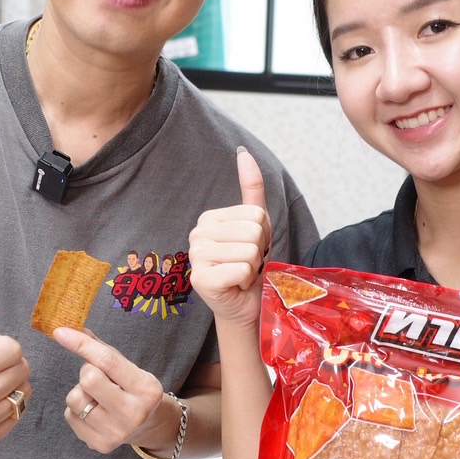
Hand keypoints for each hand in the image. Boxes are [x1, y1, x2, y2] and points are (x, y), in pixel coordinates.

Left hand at [52, 325, 170, 455]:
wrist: (148, 426)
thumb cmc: (134, 390)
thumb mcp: (128, 368)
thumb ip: (102, 351)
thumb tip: (73, 329)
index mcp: (146, 388)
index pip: (108, 361)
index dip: (81, 344)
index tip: (60, 332)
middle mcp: (134, 413)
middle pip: (88, 379)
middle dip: (88, 372)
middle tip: (98, 377)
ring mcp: (116, 432)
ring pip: (75, 398)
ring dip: (80, 392)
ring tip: (97, 397)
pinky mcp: (100, 444)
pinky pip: (70, 416)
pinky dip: (77, 410)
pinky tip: (94, 412)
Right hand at [188, 147, 271, 329]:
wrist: (243, 306)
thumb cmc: (249, 267)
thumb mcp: (256, 225)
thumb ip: (251, 189)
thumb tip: (243, 152)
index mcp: (209, 218)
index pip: (256, 214)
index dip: (263, 235)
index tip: (251, 250)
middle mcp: (197, 234)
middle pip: (254, 231)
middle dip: (260, 251)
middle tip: (248, 265)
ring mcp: (196, 257)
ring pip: (249, 251)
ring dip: (254, 268)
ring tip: (242, 275)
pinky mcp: (201, 279)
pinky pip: (242, 269)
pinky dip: (246, 281)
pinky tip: (236, 286)